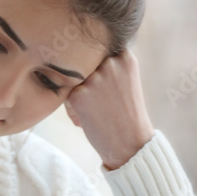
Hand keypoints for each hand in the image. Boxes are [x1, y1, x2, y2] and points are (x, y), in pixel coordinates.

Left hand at [63, 49, 153, 169]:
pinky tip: (86, 120)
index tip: (106, 86)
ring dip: (78, 93)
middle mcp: (110, 63)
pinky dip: (72, 108)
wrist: (130, 145)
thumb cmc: (126, 113)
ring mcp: (94, 78)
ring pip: (73, 78)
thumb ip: (109, 64)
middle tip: (100, 102)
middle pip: (84, 63)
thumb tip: (73, 50)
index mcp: (125, 57)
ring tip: (95, 111)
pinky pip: (66, 94)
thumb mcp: (126, 80)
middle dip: (86, 79)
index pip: (98, 50)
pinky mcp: (78, 94)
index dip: (97, 67)